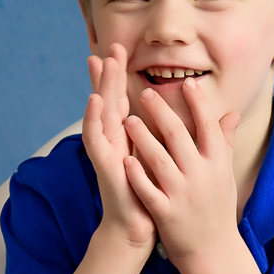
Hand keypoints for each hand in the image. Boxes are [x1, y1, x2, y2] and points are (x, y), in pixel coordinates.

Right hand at [83, 45, 156, 248]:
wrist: (137, 227)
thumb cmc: (151, 194)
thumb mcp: (162, 159)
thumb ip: (169, 137)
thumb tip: (181, 119)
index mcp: (128, 136)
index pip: (123, 99)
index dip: (120, 76)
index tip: (121, 50)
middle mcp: (113, 139)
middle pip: (109, 99)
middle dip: (108, 73)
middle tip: (109, 45)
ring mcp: (105, 150)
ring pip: (100, 112)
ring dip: (99, 86)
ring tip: (99, 62)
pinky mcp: (102, 164)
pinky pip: (94, 138)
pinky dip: (93, 119)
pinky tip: (93, 101)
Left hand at [122, 76, 243, 263]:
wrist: (213, 252)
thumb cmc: (217, 208)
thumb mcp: (225, 175)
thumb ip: (224, 143)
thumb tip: (230, 113)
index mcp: (218, 164)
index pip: (208, 126)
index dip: (197, 104)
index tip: (186, 84)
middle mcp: (201, 177)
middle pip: (178, 136)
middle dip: (160, 111)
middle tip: (145, 93)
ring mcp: (183, 195)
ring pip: (158, 159)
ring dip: (142, 137)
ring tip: (128, 119)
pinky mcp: (166, 213)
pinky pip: (148, 189)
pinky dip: (137, 174)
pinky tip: (125, 158)